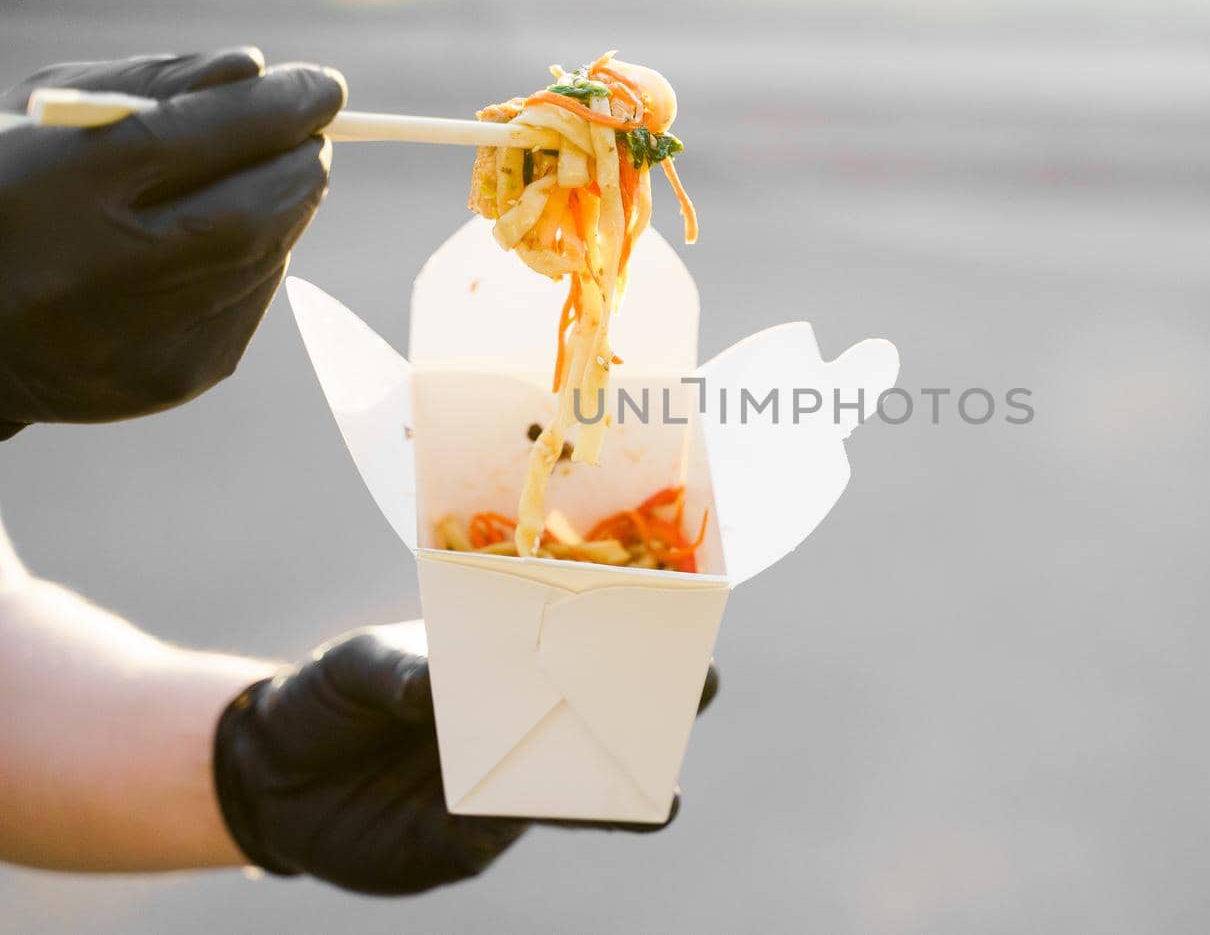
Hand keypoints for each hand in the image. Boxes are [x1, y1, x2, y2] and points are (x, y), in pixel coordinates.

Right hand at [0, 48, 344, 439]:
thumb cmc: (8, 192)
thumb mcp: (50, 116)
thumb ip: (155, 83)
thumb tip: (261, 73)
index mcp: (56, 188)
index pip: (201, 137)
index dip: (279, 109)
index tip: (324, 85)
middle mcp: (101, 272)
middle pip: (253, 210)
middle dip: (298, 164)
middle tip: (312, 134)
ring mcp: (140, 338)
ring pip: (263, 258)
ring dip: (284, 209)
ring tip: (268, 178)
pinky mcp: (169, 379)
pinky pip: (247, 304)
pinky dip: (257, 260)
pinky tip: (223, 243)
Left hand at [213, 626, 718, 895]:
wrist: (265, 772)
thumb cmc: (327, 696)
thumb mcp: (359, 666)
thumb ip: (400, 672)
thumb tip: (437, 687)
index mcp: (502, 668)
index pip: (578, 648)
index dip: (629, 634)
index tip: (678, 613)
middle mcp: (516, 726)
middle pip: (598, 721)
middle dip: (652, 707)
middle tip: (699, 685)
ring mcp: (499, 786)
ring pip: (573, 792)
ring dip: (618, 794)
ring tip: (665, 797)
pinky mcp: (467, 841)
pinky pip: (508, 830)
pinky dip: (535, 822)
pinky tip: (561, 813)